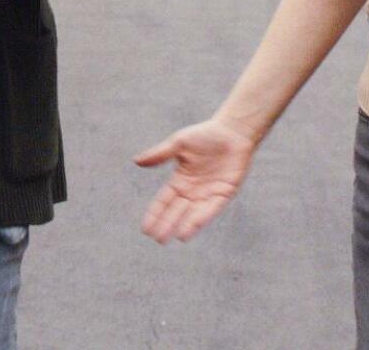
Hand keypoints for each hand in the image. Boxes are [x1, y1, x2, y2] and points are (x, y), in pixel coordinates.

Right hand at [134, 118, 256, 243]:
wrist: (233, 130)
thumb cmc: (206, 134)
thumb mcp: (179, 143)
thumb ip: (159, 154)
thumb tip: (136, 161)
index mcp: (180, 180)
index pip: (164, 200)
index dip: (155, 214)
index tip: (145, 228)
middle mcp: (193, 190)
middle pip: (177, 210)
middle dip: (167, 223)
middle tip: (157, 238)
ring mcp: (209, 193)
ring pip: (193, 213)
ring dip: (184, 225)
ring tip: (174, 237)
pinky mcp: (225, 193)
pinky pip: (212, 207)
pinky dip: (202, 217)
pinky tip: (194, 225)